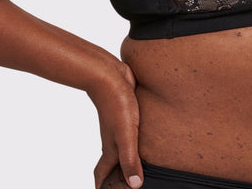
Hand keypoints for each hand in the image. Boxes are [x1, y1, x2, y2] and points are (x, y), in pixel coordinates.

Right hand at [88, 59, 143, 188]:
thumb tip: (135, 186)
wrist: (109, 75)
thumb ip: (130, 158)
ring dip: (128, 156)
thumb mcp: (126, 134)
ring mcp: (120, 124)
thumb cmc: (116, 104)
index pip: (103, 174)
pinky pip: (132, 129)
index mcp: (112, 148)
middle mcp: (114, 138)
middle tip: (129, 184)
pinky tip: (148, 135)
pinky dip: (136, 137)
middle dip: (117, 175)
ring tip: (140, 164)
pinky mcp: (128, 111)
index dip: (103, 187)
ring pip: (123, 145)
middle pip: (113, 162)